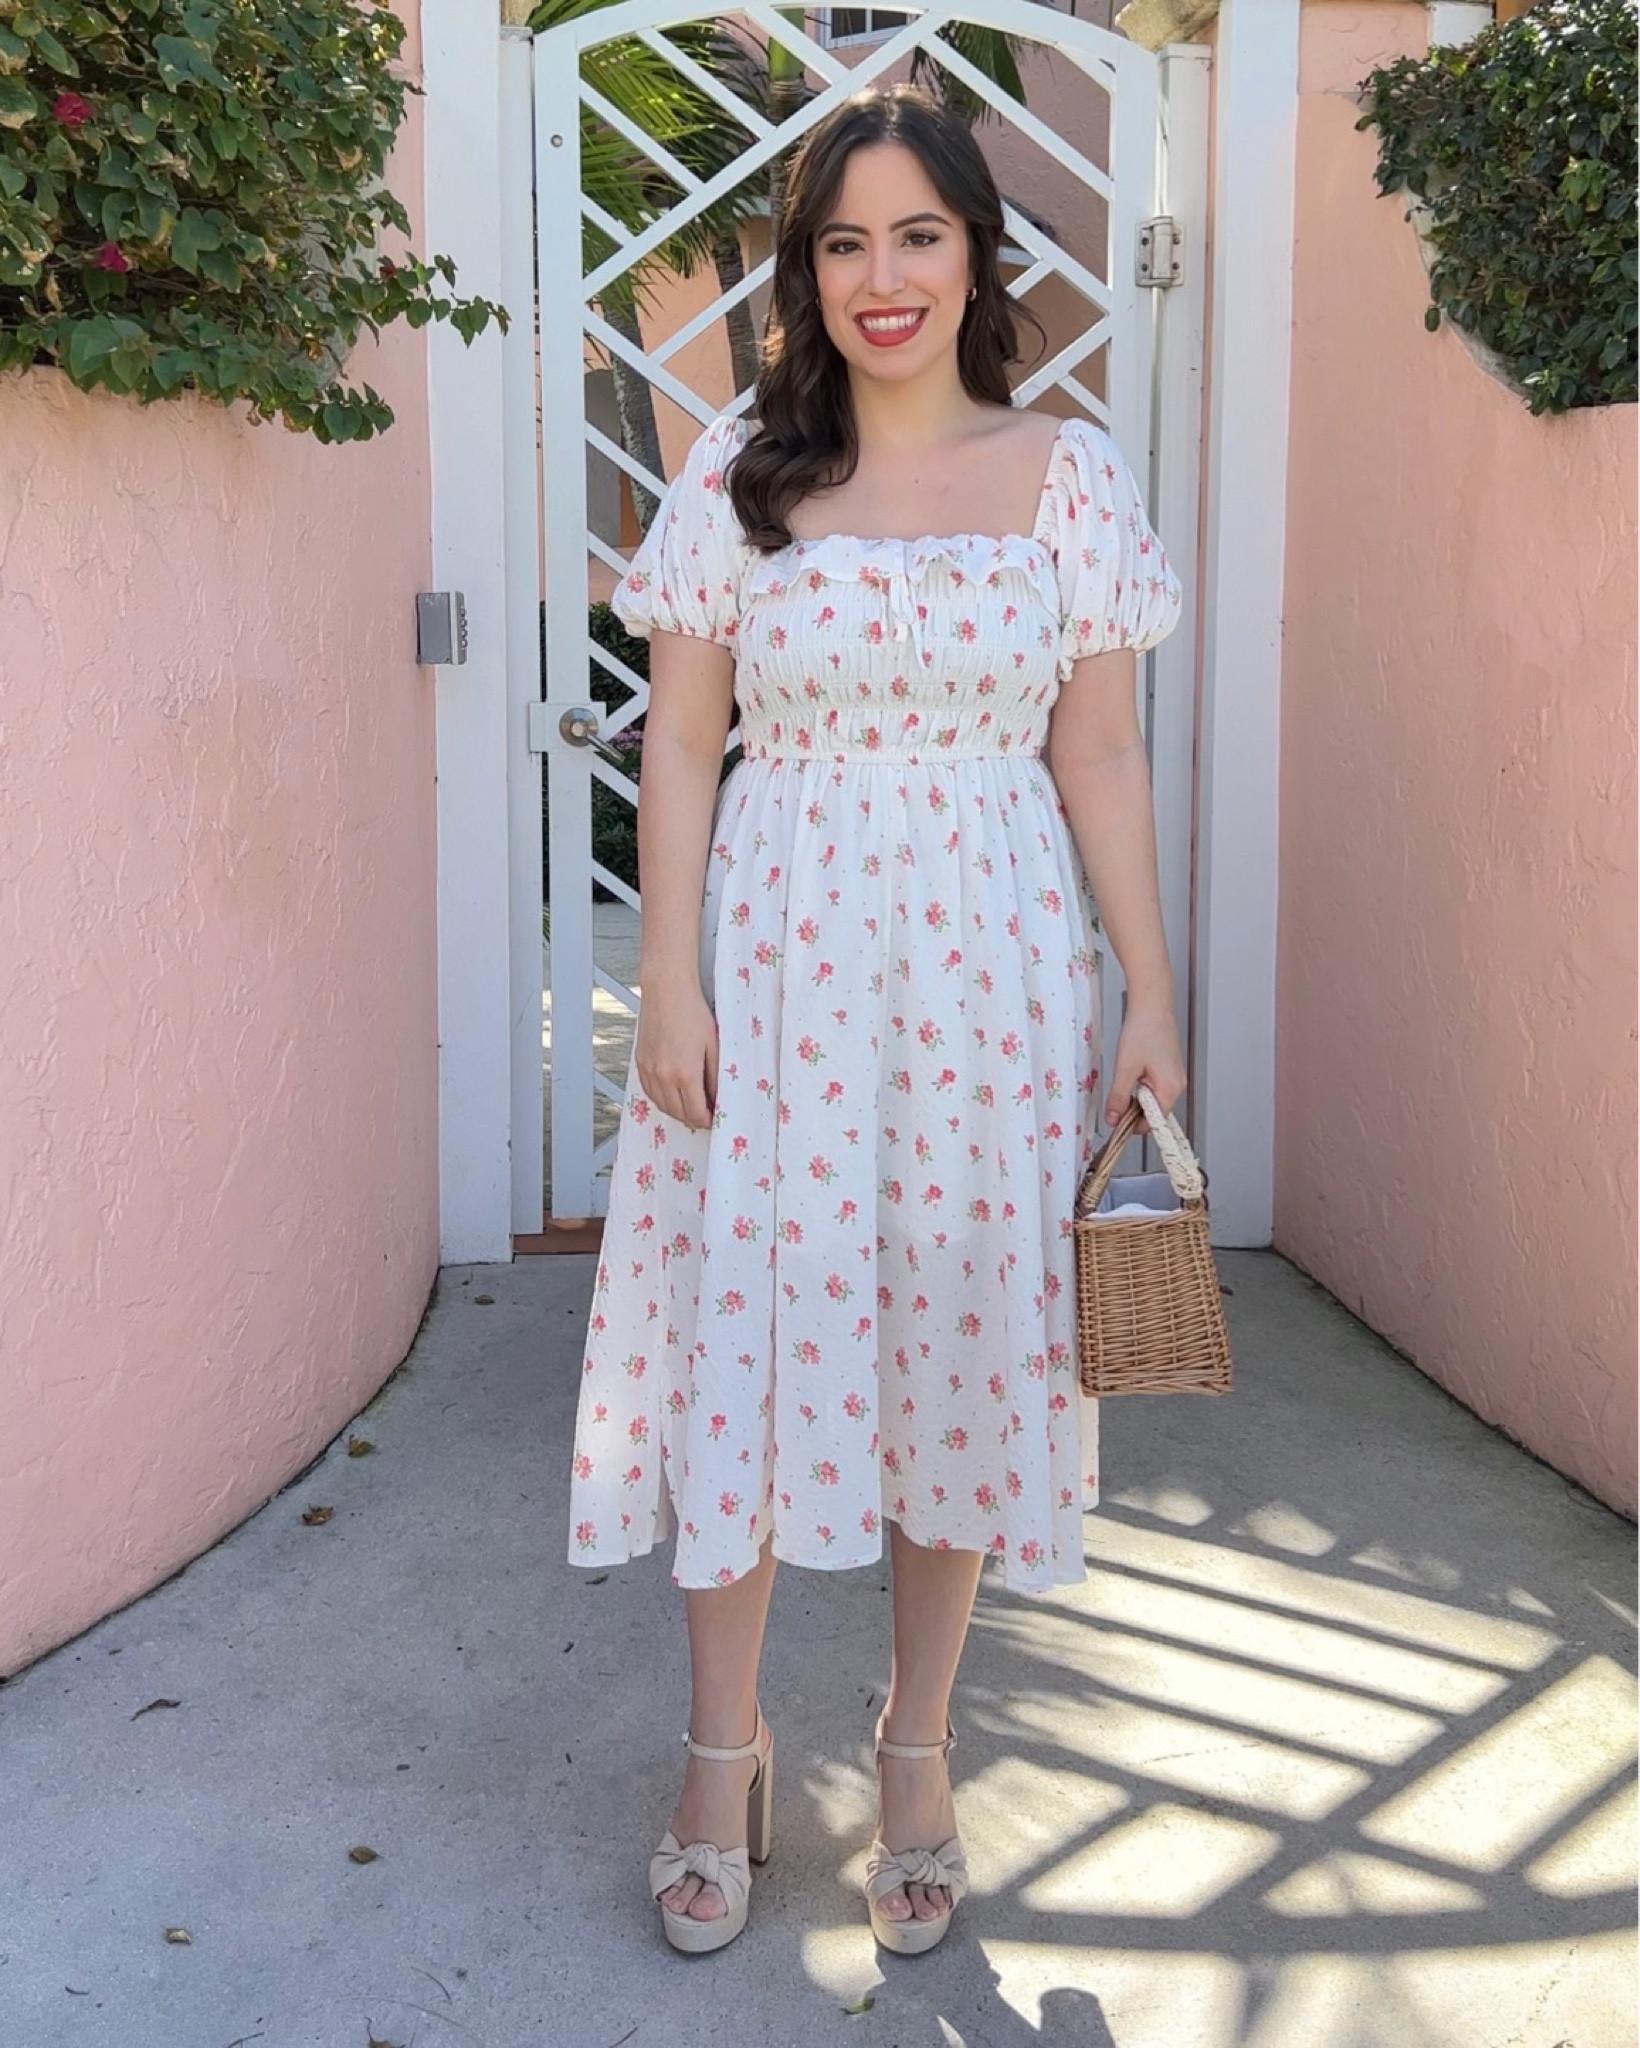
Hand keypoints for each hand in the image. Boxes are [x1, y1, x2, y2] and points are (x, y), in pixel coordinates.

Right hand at [635, 978, 719, 1131]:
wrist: (667, 991)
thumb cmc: (692, 1012)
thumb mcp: (714, 1046)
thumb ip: (715, 1078)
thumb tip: (717, 1099)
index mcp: (685, 1074)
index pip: (696, 1113)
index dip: (708, 1121)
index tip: (715, 1119)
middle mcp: (663, 1076)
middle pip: (678, 1114)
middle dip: (693, 1119)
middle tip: (706, 1116)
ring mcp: (649, 1070)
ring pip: (662, 1106)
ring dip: (677, 1112)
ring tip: (690, 1108)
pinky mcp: (640, 1063)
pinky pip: (650, 1092)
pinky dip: (662, 1100)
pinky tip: (672, 1096)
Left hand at [1104, 1001, 1185, 1125]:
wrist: (1152, 1006)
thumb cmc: (1143, 1031)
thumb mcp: (1125, 1068)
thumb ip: (1118, 1097)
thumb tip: (1112, 1119)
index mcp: (1170, 1089)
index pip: (1153, 1123)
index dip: (1132, 1125)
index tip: (1115, 1121)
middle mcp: (1177, 1086)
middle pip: (1153, 1112)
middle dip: (1132, 1108)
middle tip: (1116, 1095)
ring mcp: (1174, 1077)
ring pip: (1152, 1099)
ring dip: (1135, 1095)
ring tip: (1125, 1076)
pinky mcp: (1169, 1069)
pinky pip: (1154, 1086)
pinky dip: (1140, 1085)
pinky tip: (1132, 1070)